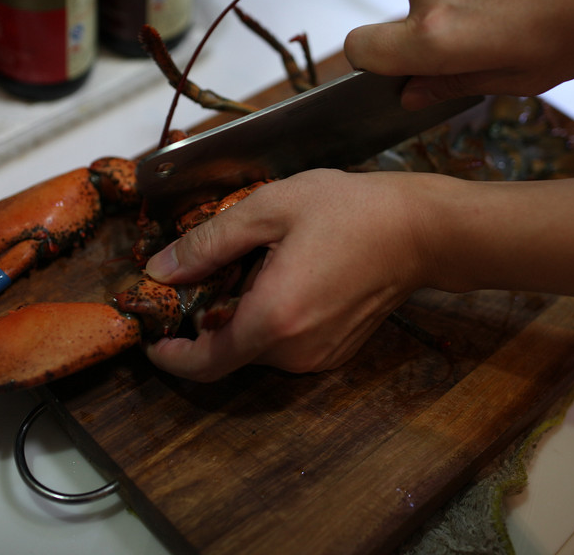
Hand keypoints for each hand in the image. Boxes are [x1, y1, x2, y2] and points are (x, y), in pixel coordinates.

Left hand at [143, 169, 458, 380]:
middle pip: (228, 352)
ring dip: (241, 317)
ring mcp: (319, 357)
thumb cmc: (351, 211)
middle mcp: (295, 351)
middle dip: (206, 321)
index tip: (152, 339)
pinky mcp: (336, 352)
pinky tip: (284, 277)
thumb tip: (162, 270)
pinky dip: (270, 320)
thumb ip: (208, 243)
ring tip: (253, 265)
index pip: (203, 364)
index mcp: (272, 319)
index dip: (170, 358)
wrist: (421, 231)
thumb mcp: (269, 209)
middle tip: (203, 274)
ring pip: (257, 348)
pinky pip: (286, 345)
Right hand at [343, 0, 573, 108]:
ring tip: (517, 29)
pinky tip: (522, 1)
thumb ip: (458, 86)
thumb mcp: (527, 76)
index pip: (360, 53)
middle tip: (488, 63)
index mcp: (436, 36)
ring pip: (429, 8)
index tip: (403, 83)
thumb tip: (415, 94)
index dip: (372, 73)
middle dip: (433, 52)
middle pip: (401, 33)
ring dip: (459, 24)